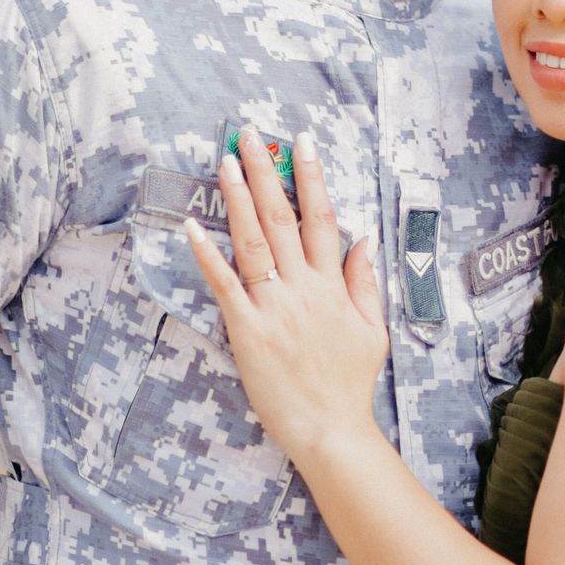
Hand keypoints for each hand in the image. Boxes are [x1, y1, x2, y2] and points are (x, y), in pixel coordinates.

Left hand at [185, 131, 388, 464]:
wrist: (332, 429)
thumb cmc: (350, 383)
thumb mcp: (372, 329)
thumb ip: (364, 281)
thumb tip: (363, 236)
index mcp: (333, 285)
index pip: (322, 218)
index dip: (311, 177)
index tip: (300, 143)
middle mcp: (303, 288)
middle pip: (282, 218)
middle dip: (266, 172)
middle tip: (249, 135)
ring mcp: (274, 308)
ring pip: (253, 241)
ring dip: (237, 198)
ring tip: (225, 162)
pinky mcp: (247, 331)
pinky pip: (225, 285)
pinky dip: (208, 254)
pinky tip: (193, 225)